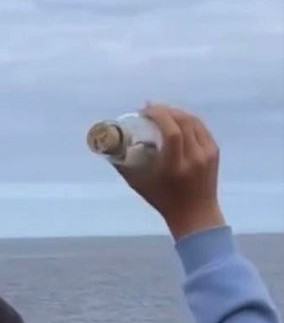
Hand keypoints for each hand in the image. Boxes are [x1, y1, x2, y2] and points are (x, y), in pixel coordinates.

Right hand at [117, 103, 223, 239]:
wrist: (195, 213)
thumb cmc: (163, 201)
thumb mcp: (139, 185)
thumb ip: (124, 165)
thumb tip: (108, 146)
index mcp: (176, 167)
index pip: (172, 131)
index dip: (159, 114)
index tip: (144, 110)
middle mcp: (195, 157)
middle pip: (183, 121)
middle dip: (165, 110)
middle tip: (150, 109)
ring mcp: (207, 153)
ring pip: (193, 121)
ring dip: (176, 112)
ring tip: (162, 112)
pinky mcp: (214, 151)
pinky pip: (200, 127)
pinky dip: (187, 120)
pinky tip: (177, 120)